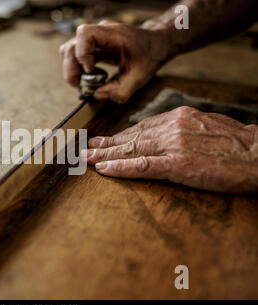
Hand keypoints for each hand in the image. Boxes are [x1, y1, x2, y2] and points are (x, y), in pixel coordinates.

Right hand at [59, 20, 168, 103]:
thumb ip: (120, 90)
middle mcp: (100, 32)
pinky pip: (75, 54)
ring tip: (84, 82)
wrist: (155, 45)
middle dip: (72, 68)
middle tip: (80, 85)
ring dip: (72, 69)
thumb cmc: (148, 57)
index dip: (82, 54)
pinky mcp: (92, 45)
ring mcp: (94, 38)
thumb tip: (96, 94)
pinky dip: (78, 68)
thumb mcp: (139, 78)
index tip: (90, 70)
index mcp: (113, 35)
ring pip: (70, 50)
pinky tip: (90, 77)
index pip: (85, 35)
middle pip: (72, 45)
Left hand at [81, 106, 257, 193]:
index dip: (118, 136)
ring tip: (86, 159)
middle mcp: (171, 127)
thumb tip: (160, 135)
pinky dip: (121, 168)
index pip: (140, 128)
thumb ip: (180, 129)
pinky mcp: (178, 164)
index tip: (103, 140)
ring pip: (131, 150)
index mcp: (177, 118)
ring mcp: (173, 145)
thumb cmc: (236, 143)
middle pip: (130, 138)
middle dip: (105, 144)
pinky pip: (142, 166)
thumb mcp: (205, 125)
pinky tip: (104, 169)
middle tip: (85, 149)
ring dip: (105, 155)